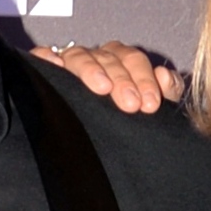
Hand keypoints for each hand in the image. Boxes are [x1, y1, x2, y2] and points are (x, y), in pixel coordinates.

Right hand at [34, 39, 184, 111]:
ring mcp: (70, 63)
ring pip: (80, 55)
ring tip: (101, 88)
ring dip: (91, 70)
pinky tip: (53, 66)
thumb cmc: (126, 121)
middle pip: (109, 58)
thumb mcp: (151, 109)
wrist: (100, 156)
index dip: (144, 79)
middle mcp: (97, 59)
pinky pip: (42, 58)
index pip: (133, 60)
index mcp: (122, 62)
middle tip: (131, 105)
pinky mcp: (45, 71)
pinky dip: (46, 58)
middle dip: (122, 80)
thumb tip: (165, 76)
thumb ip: (167, 93)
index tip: (150, 105)